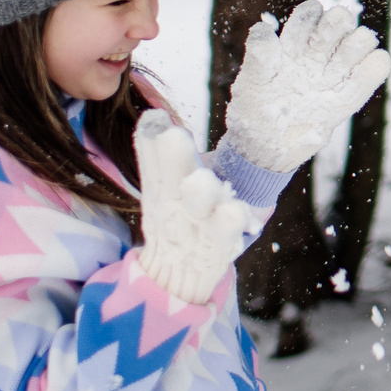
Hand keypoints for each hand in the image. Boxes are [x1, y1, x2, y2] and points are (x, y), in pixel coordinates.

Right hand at [133, 111, 259, 305]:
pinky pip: (228, 234)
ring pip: (201, 207)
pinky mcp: (223, 244)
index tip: (154, 119)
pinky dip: (231, 224)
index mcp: (163, 191)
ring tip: (200, 178)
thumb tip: (153, 117)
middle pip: (176, 181)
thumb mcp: (162, 189)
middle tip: (173, 136)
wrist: (180, 273)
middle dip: (174, 159)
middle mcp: (179, 207)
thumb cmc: (177, 219)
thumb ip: (156, 155)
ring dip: (201, 193)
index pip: (155, 164)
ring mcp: (200, 226)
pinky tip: (237, 212)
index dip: (153, 144)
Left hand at [222, 0, 390, 172]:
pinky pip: (372, 73)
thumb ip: (258, 57)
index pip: (307, 17)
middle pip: (336, 24)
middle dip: (338, 23)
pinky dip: (378, 64)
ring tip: (351, 52)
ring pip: (358, 43)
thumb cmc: (252, 114)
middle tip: (332, 35)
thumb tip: (263, 29)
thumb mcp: (249, 84)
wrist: (265, 150)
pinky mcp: (348, 98)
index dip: (311, 15)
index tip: (310, 21)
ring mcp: (333, 76)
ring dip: (359, 41)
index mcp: (290, 48)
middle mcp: (315, 56)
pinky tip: (374, 62)